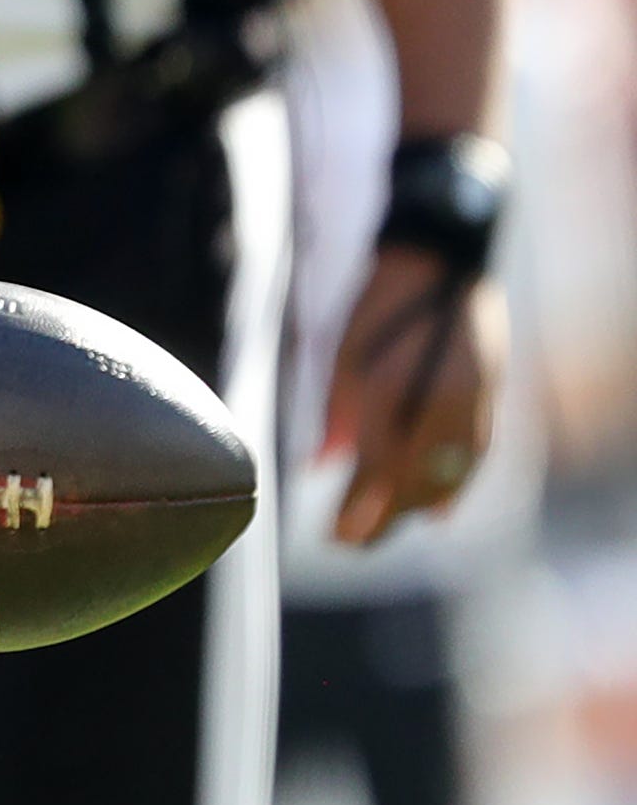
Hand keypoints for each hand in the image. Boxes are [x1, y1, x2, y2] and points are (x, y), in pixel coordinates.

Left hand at [320, 241, 505, 545]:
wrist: (440, 264)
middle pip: (412, 486)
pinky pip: (470, 463)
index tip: (335, 535)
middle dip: (381, 519)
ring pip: (445, 479)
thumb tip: (318, 466)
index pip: (378, 473)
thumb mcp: (344, 355)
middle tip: (348, 541)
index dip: (359, 510)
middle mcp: (439, 412)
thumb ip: (336, 415)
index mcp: (397, 396)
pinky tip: (437, 512)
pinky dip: (450, 489)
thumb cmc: (380, 306)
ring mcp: (470, 410)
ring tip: (380, 529)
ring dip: (412, 508)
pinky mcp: (485, 406)